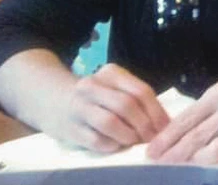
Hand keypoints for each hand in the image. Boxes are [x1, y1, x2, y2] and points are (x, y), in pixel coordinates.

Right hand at [50, 64, 168, 152]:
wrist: (52, 100)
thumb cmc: (95, 96)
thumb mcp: (115, 88)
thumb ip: (137, 99)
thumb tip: (164, 123)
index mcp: (111, 73)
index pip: (141, 91)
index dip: (157, 111)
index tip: (165, 127)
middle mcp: (92, 86)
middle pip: (127, 105)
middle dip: (145, 125)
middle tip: (152, 138)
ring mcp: (78, 107)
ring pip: (110, 122)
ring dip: (128, 135)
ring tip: (135, 141)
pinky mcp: (69, 128)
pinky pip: (95, 140)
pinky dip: (111, 145)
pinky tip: (117, 145)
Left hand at [146, 78, 217, 165]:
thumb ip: (201, 113)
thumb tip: (170, 136)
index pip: (186, 119)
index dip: (166, 138)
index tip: (150, 151)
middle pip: (196, 138)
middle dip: (173, 154)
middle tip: (158, 165)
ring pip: (211, 153)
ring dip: (191, 164)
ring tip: (178, 170)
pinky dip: (214, 169)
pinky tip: (202, 172)